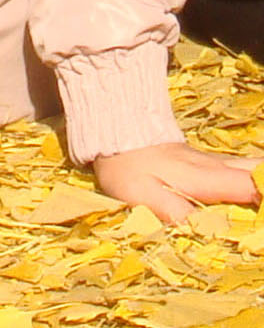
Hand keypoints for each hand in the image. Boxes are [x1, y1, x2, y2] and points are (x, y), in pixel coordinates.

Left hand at [92, 140, 261, 222]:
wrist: (114, 131)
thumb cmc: (127, 166)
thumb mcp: (142, 194)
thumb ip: (174, 213)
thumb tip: (203, 232)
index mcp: (207, 178)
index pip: (252, 185)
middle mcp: (218, 167)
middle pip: (259, 170)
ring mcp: (216, 162)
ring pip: (254, 165)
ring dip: (262, 177)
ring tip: (261, 200)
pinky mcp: (209, 163)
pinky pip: (243, 168)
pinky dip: (258, 174)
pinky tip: (257, 183)